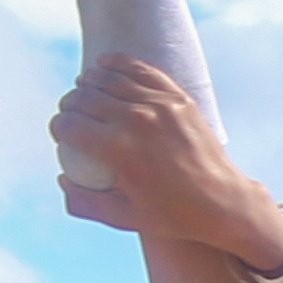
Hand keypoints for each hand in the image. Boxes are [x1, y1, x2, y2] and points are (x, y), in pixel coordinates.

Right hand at [50, 59, 282, 261]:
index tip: (61, 134)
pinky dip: (117, 64)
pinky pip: (140, 70)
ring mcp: (159, 105)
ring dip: (88, 82)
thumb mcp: (126, 218)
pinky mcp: (177, 97)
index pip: (70, 125)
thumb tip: (62, 178)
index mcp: (119, 150)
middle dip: (69, 104)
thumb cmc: (174, 216)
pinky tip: (105, 65)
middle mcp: (137, 120)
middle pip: (85, 98)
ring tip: (83, 90)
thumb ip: (87, 202)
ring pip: (108, 78)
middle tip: (70, 113)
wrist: (224, 203)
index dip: (58, 128)